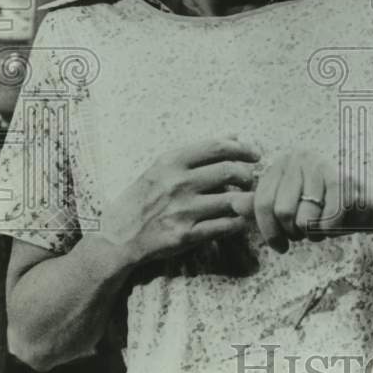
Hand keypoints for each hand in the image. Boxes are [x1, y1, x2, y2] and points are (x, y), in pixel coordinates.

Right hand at [99, 135, 258, 266]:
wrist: (118, 236)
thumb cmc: (144, 198)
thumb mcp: (163, 167)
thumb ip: (198, 152)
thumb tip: (234, 136)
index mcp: (171, 162)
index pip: (217, 147)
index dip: (243, 149)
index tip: (255, 155)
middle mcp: (177, 184)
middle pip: (229, 171)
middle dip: (247, 175)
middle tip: (250, 179)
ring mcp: (182, 210)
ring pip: (231, 200)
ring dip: (246, 199)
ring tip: (247, 199)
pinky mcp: (185, 235)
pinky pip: (224, 226)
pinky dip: (238, 222)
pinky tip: (240, 219)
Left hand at [248, 152, 372, 252]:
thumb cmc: (334, 206)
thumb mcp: (295, 206)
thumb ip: (264, 204)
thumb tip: (232, 203)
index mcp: (283, 161)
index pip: (259, 204)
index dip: (269, 232)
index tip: (281, 244)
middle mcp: (300, 156)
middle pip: (279, 212)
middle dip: (294, 233)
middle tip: (310, 231)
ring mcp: (322, 165)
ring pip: (302, 220)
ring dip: (315, 232)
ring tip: (326, 221)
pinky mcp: (344, 181)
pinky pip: (325, 223)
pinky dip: (332, 231)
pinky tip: (341, 220)